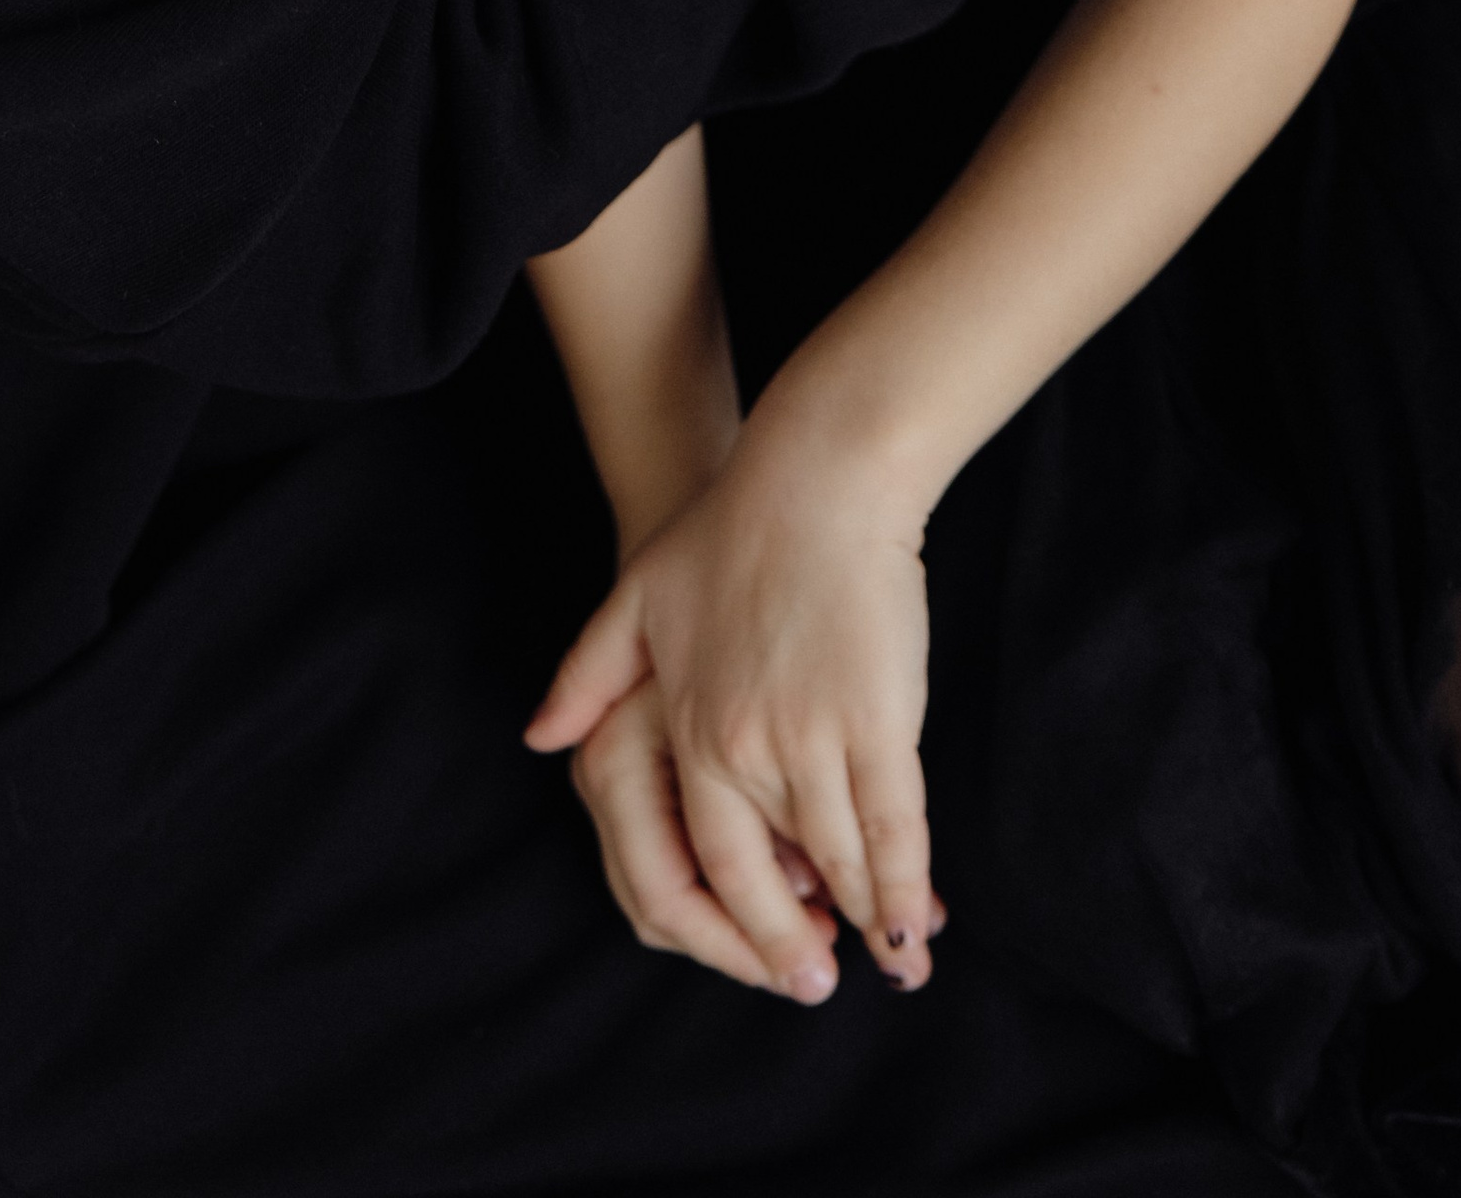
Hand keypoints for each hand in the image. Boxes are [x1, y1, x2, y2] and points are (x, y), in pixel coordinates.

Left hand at [527, 431, 942, 997]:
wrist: (813, 475)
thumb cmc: (727, 527)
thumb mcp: (635, 597)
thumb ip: (587, 675)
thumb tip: (541, 741)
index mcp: (683, 732)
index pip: (696, 864)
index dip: (731, 920)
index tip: (756, 951)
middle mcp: (738, 752)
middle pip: (766, 879)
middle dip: (793, 947)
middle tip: (818, 985)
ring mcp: (809, 739)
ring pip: (836, 860)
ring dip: (866, 920)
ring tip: (893, 961)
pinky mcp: (875, 721)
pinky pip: (892, 826)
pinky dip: (906, 881)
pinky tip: (919, 919)